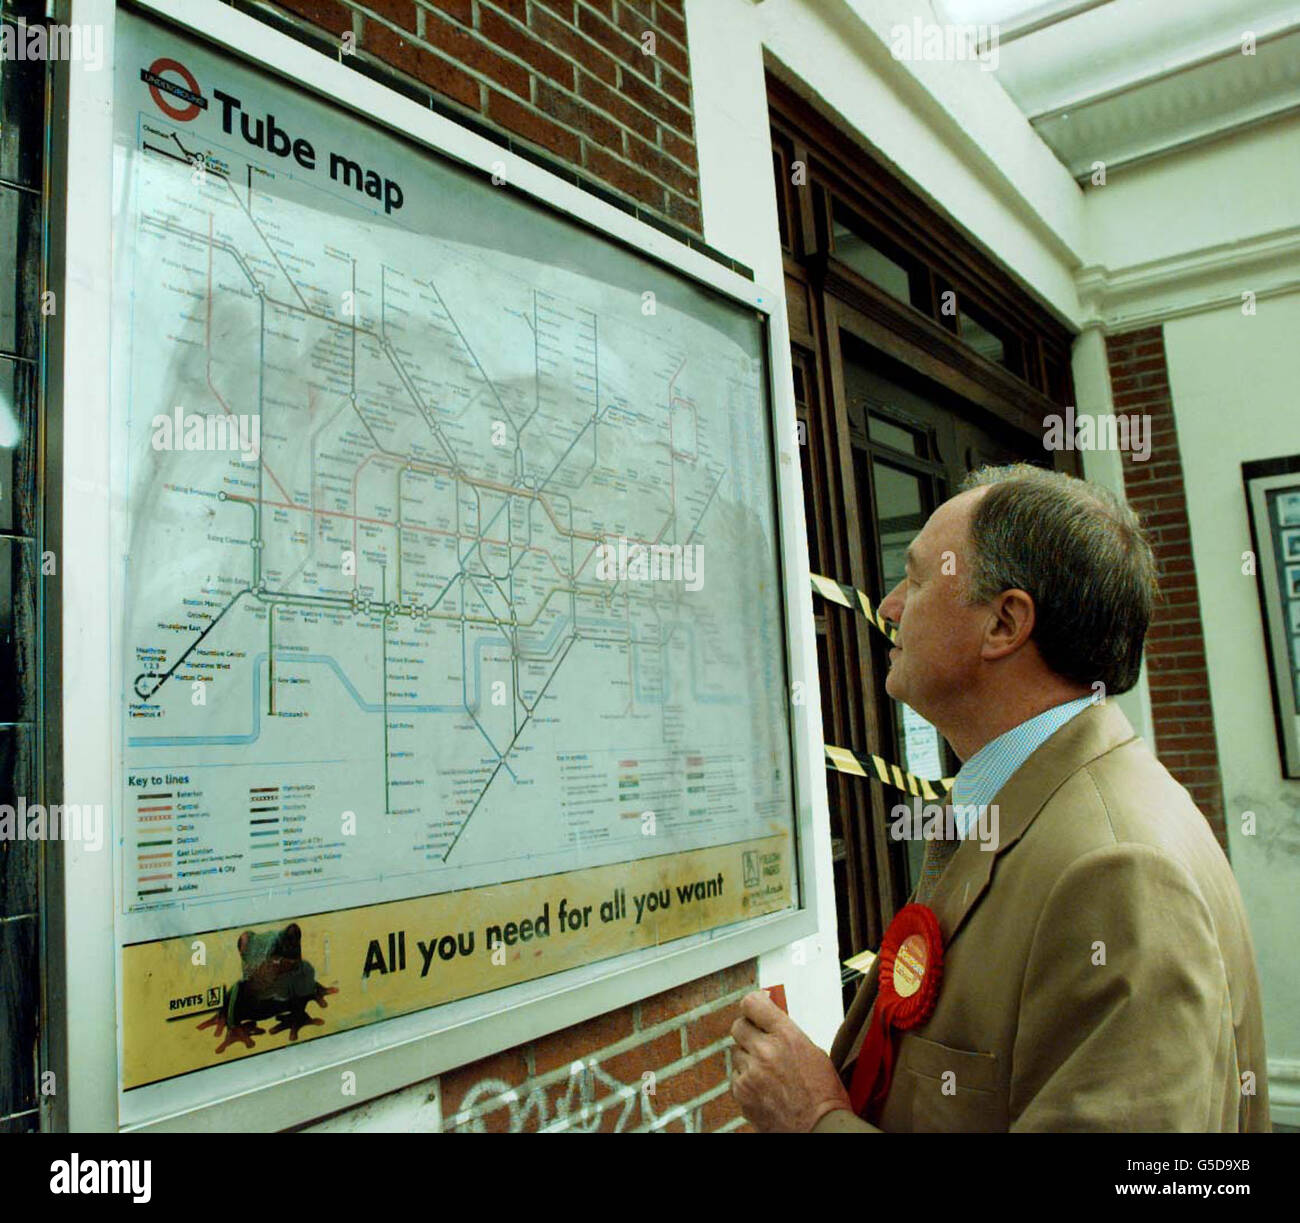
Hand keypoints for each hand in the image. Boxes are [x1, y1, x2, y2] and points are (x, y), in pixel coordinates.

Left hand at [730, 990, 852, 1131]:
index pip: (752, 1003)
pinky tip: (765, 1088)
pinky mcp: (742, 1093)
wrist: (819, 1130)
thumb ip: (787, 1033)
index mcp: (786, 1036)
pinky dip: (747, 1080)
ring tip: (769, 1072)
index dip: (753, 1005)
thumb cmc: (823, 1094)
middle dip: (748, 1031)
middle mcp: (765, 1051)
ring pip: (737, 1053)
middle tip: (759, 1039)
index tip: (756, 1008)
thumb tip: (771, 1020)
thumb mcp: (813, 1052)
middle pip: (738, 1026)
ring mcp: (751, 1073)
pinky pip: (737, 1076)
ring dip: (748, 1058)